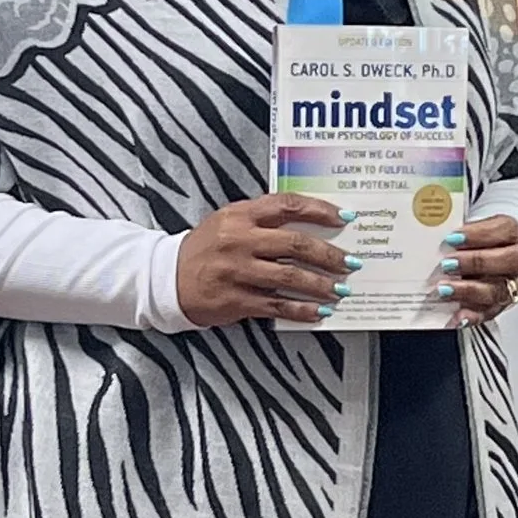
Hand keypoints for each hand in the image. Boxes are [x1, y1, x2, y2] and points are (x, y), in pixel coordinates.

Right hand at [176, 193, 351, 328]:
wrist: (168, 277)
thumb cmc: (206, 247)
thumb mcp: (229, 221)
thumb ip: (263, 218)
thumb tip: (311, 223)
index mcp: (240, 215)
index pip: (287, 205)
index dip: (320, 210)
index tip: (344, 218)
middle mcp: (239, 240)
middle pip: (295, 244)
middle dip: (329, 255)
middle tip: (349, 263)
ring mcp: (237, 271)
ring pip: (289, 277)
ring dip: (320, 285)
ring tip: (340, 290)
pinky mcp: (235, 299)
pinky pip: (276, 305)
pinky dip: (300, 310)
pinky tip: (317, 312)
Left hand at [445, 212, 517, 325]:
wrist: (486, 258)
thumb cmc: (477, 241)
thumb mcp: (470, 229)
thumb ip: (458, 234)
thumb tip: (434, 238)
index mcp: (512, 234)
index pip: (504, 230)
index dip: (479, 234)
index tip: (453, 237)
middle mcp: (517, 260)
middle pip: (509, 261)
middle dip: (476, 262)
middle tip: (448, 263)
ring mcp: (511, 285)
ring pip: (498, 290)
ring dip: (469, 290)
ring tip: (445, 289)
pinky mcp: (499, 305)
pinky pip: (488, 313)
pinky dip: (471, 316)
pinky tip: (456, 316)